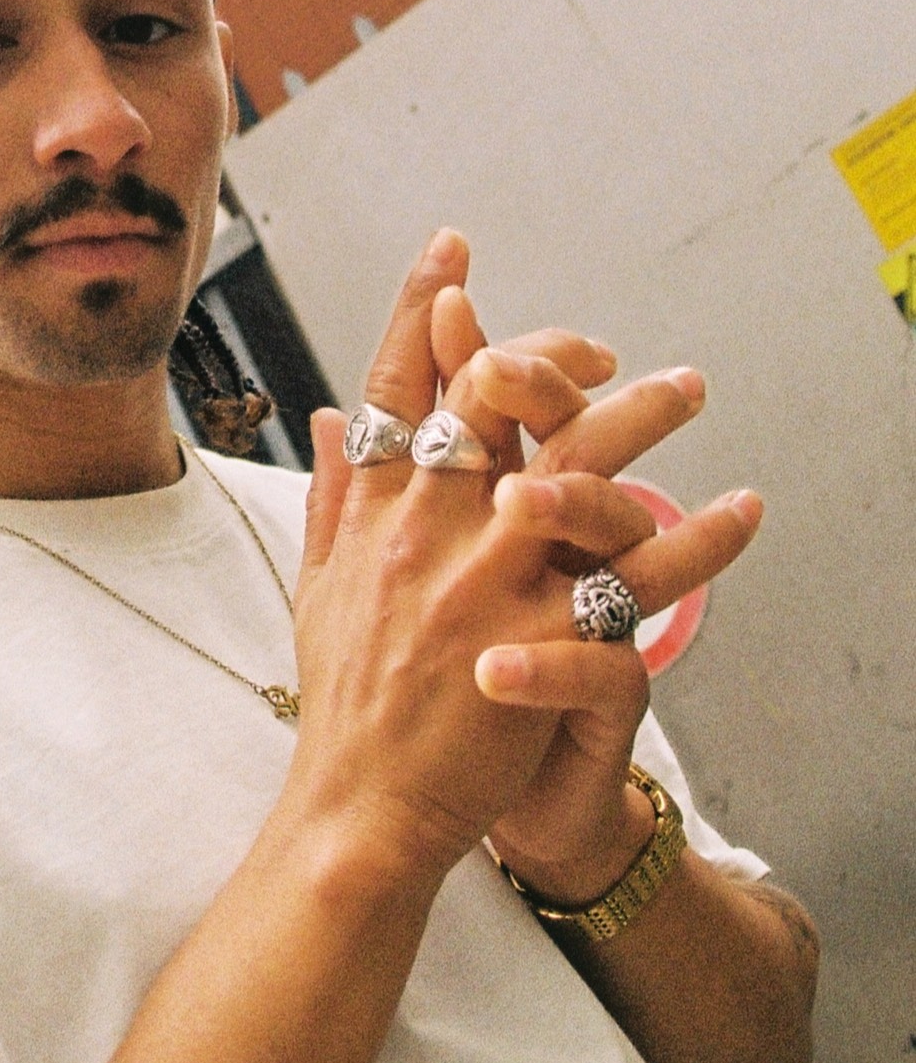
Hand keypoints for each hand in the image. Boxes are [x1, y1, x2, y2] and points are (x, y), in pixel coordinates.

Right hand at [290, 233, 758, 893]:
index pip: (396, 389)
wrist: (359, 810)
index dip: (421, 309)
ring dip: (642, 413)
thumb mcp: (320, 586)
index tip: (454, 252)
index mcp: (374, 514)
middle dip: (550, 353)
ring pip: (578, 464)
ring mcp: (486, 581)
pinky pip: (638, 572)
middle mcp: (427, 531)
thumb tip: (327, 415)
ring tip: (689, 385)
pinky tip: (743, 508)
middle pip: (497, 402)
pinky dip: (699, 537)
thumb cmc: (343, 704)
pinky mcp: (542, 640)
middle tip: (602, 349)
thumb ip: (334, 495)